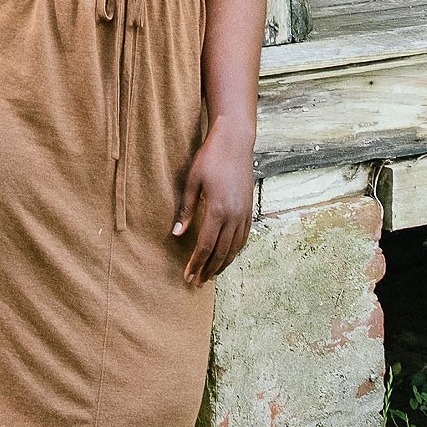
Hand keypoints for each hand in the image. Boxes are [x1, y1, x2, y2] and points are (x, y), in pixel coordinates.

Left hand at [173, 122, 253, 285]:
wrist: (235, 142)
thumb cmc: (209, 158)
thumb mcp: (192, 182)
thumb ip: (185, 209)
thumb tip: (176, 234)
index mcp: (217, 210)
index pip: (205, 246)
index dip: (196, 264)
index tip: (188, 277)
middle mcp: (234, 215)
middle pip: (220, 252)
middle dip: (208, 270)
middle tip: (197, 283)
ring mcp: (244, 213)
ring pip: (234, 248)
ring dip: (222, 264)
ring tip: (210, 275)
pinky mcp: (249, 209)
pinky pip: (243, 237)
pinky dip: (235, 251)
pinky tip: (227, 257)